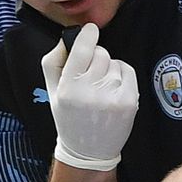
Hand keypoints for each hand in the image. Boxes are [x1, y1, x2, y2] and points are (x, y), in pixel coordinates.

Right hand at [40, 23, 139, 171]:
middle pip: (100, 53)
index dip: (87, 35)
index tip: (90, 30)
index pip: (82, 49)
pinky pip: (128, 71)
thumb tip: (68, 37)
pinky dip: (121, 75)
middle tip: (91, 74)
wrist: (88, 151)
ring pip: (114, 63)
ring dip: (109, 69)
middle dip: (96, 57)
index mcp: (68, 88)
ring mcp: (112, 98)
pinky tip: (113, 90)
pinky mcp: (129, 102)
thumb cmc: (69, 116)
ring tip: (101, 88)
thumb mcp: (52, 91)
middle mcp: (90, 93)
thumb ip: (54, 61)